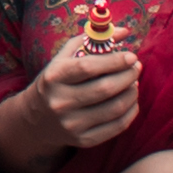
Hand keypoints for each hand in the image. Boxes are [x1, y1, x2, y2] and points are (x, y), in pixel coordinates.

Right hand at [0, 28, 144, 171]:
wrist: (36, 119)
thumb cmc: (56, 81)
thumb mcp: (64, 58)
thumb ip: (92, 41)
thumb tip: (125, 32)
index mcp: (54, 77)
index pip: (88, 67)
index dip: (114, 61)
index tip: (131, 56)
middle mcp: (60, 102)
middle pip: (105, 89)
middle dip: (128, 75)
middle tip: (136, 67)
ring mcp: (72, 124)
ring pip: (114, 108)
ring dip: (132, 93)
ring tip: (134, 83)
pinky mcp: (84, 140)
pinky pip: (117, 127)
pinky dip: (131, 111)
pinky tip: (131, 101)